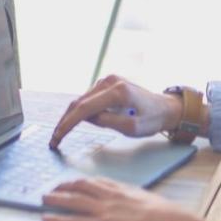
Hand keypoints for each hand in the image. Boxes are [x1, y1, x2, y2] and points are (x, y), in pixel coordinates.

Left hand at [42, 176, 212, 220]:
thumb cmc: (172, 218)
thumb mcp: (151, 200)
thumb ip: (136, 199)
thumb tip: (131, 204)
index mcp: (124, 189)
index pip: (97, 182)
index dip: (81, 182)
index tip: (72, 182)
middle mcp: (112, 196)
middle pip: (81, 187)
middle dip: (64, 187)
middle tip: (53, 189)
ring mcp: (106, 210)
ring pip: (73, 200)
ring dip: (56, 199)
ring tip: (44, 199)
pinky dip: (59, 219)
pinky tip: (47, 218)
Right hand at [49, 74, 183, 148]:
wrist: (165, 107)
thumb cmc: (152, 119)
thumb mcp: (131, 128)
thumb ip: (107, 122)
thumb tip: (87, 118)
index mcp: (117, 92)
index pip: (84, 109)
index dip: (67, 124)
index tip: (56, 138)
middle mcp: (110, 81)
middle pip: (78, 103)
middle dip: (65, 122)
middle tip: (54, 140)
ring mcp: (107, 80)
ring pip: (82, 100)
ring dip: (73, 117)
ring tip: (65, 134)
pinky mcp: (106, 82)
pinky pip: (88, 98)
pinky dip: (82, 111)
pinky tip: (81, 122)